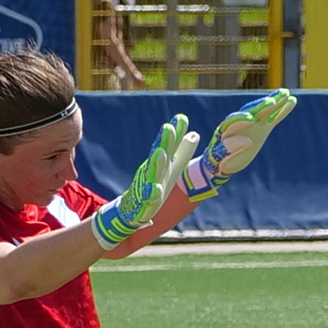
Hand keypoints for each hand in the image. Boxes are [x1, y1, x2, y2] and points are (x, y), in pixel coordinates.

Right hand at [90, 113, 197, 249]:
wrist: (132, 209)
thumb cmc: (154, 184)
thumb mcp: (171, 168)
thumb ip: (182, 151)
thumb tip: (195, 133)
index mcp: (162, 163)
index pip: (169, 145)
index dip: (175, 132)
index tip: (181, 118)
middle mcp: (153, 171)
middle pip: (160, 154)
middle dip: (164, 141)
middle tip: (168, 127)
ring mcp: (147, 185)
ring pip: (152, 173)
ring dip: (156, 163)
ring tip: (160, 152)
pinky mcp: (144, 202)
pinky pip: (147, 197)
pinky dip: (150, 193)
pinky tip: (154, 190)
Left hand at [180, 90, 293, 200]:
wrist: (223, 160)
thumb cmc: (219, 159)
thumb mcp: (219, 156)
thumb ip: (228, 149)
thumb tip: (247, 140)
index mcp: (226, 129)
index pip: (233, 121)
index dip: (241, 119)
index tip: (251, 120)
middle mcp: (240, 122)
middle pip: (251, 111)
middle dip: (260, 106)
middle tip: (271, 101)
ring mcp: (253, 122)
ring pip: (263, 110)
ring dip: (274, 101)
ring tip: (286, 93)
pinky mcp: (262, 126)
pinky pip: (273, 117)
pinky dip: (282, 109)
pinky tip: (292, 101)